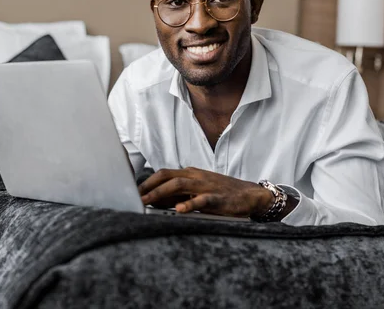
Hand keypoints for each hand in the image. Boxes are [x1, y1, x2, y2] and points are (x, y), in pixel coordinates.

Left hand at [138, 167, 272, 216]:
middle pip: (167, 176)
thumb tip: (156, 200)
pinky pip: (202, 199)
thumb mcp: (198, 190)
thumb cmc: (222, 193)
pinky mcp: (218, 197)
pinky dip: (190, 204)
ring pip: (180, 185)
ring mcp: (207, 186)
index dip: (147, 182)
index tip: (133, 192)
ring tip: (147, 202)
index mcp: (190, 174)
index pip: (164, 174)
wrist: (250, 194)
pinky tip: (179, 210)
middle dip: (149, 187)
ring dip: (161, 193)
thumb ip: (180, 194)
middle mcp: (196, 176)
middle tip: (134, 197)